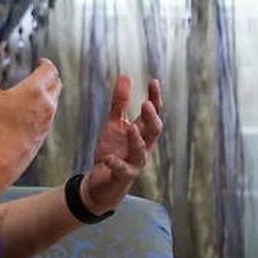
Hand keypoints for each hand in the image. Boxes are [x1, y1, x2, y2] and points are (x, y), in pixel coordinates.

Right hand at [0, 41, 61, 181]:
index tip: (40, 61)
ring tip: (34, 93)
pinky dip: (43, 111)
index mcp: (34, 91)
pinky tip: (29, 115)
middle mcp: (46, 106)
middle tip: (41, 73)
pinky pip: (48, 119)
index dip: (45, 63)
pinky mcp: (42, 138)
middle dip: (50, 77)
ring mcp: (46, 124)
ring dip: (48, 94)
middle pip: (56, 85)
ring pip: (54, 103)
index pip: (50, 70)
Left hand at [82, 76, 163, 213]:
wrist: (101, 181)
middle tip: (147, 104)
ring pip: (141, 152)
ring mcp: (134, 162)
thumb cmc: (113, 150)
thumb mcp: (114, 123)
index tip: (154, 81)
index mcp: (142, 132)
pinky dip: (116, 164)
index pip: (153, 114)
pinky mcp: (122, 175)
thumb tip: (125, 75)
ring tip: (130, 128)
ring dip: (137, 140)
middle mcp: (143, 146)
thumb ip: (120, 102)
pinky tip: (108, 159)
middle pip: (154, 132)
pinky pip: (123, 170)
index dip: (155, 98)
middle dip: (152, 118)